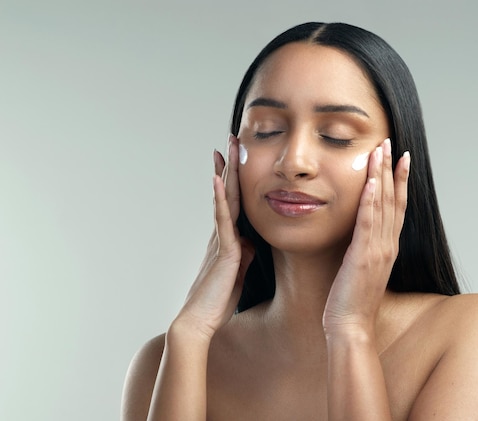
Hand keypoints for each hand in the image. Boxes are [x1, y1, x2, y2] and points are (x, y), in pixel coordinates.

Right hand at [174, 134, 254, 339]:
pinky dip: (219, 199)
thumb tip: (252, 242)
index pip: (231, 202)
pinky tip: (218, 180)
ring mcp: (220, 240)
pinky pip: (222, 220)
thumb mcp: (239, 272)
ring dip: (225, 173)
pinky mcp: (223, 250)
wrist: (200, 321)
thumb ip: (245, 254)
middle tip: (229, 140)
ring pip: (224, 200)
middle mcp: (222, 234)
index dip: (230, 180)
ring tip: (225, 148)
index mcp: (227, 239)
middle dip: (228, 166)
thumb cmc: (217, 300)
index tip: (230, 158)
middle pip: (226, 193)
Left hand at [323, 138, 409, 335]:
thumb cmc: (352, 300)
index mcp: (387, 246)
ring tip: (380, 151)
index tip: (401, 159)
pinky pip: (367, 223)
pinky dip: (369, 201)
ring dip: (381, 176)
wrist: (350, 325)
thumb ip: (364, 248)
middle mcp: (387, 244)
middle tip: (390, 144)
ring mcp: (378, 250)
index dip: (400, 181)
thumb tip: (359, 234)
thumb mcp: (362, 268)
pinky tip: (369, 182)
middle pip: (393, 200)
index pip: (397, 207)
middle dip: (391, 169)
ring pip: (382, 205)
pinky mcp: (362, 256)